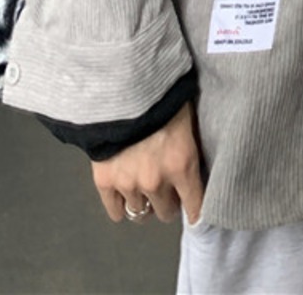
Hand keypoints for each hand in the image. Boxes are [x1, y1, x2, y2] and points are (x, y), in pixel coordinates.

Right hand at [92, 100, 204, 225]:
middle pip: (166, 212)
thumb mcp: (188, 120)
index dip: (196, 212)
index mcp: (182, 166)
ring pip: (140, 212)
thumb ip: (190, 146)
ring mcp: (129, 184)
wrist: (123, 88)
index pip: (195, 207)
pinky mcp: (105, 182)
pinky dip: (120, 207)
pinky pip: (115, 211)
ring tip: (146, 190)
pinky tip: (124, 198)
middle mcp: (156, 182)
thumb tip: (197, 160)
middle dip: (169, 203)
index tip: (196, 212)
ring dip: (145, 202)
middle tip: (168, 191)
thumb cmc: (163, 97)